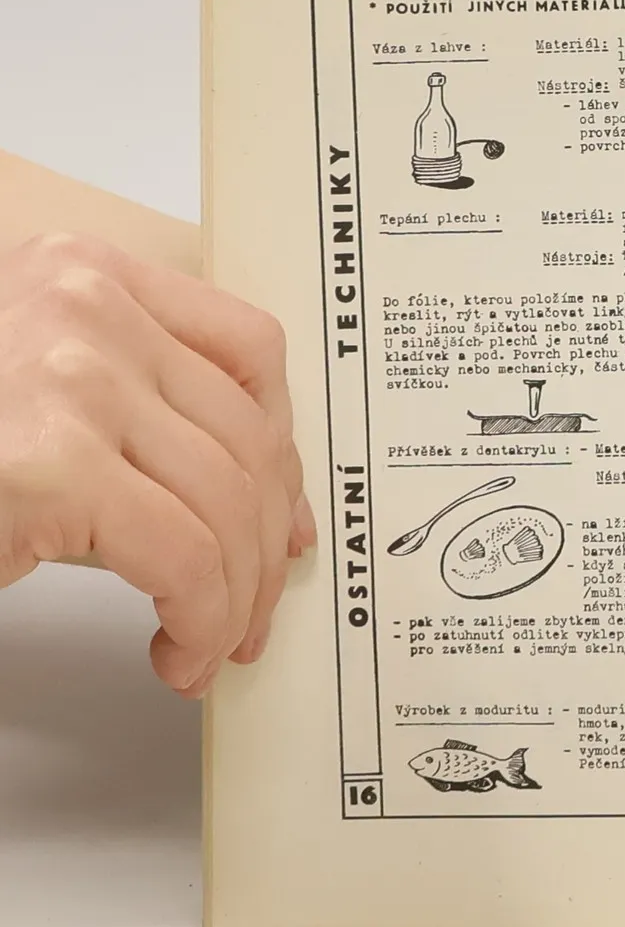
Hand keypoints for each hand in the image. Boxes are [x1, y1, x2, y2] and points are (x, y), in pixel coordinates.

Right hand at [0, 233, 314, 695]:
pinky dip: (199, 619)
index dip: (284, 448)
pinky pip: (186, 558)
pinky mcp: (52, 465)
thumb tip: (260, 502)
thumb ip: (134, 411)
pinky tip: (174, 652)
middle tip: (251, 611)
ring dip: (235, 596)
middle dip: (265, 542)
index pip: (249, 349)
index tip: (283, 519)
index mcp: (85, 274)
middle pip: (251, 436)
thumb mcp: (39, 395)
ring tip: (209, 644)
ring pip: (230, 504)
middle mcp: (87, 307)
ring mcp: (71, 378)